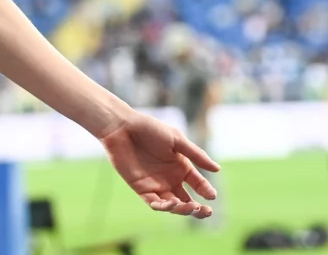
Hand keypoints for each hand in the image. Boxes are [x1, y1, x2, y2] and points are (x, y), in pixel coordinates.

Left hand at [98, 110, 219, 218]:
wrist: (122, 127)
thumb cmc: (149, 129)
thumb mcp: (176, 140)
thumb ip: (196, 155)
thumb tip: (217, 169)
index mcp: (181, 166)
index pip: (198, 184)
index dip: (206, 191)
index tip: (211, 195)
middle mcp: (170, 178)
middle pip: (187, 200)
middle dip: (198, 209)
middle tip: (206, 211)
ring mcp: (156, 185)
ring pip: (173, 206)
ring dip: (182, 210)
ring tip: (189, 206)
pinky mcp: (141, 188)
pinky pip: (154, 203)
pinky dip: (164, 207)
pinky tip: (171, 203)